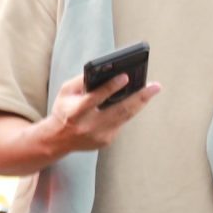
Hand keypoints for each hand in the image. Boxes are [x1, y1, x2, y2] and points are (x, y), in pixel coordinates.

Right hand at [42, 72, 160, 154]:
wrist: (58, 139)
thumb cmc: (64, 110)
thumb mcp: (66, 92)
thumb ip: (82, 81)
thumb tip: (105, 71)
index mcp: (76, 112)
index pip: (95, 98)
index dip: (110, 87)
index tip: (125, 76)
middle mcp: (89, 126)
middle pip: (119, 111)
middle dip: (139, 97)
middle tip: (154, 86)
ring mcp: (100, 135)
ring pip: (125, 117)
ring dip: (140, 103)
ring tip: (152, 90)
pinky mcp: (107, 141)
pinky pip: (121, 123)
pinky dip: (127, 112)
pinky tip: (134, 102)